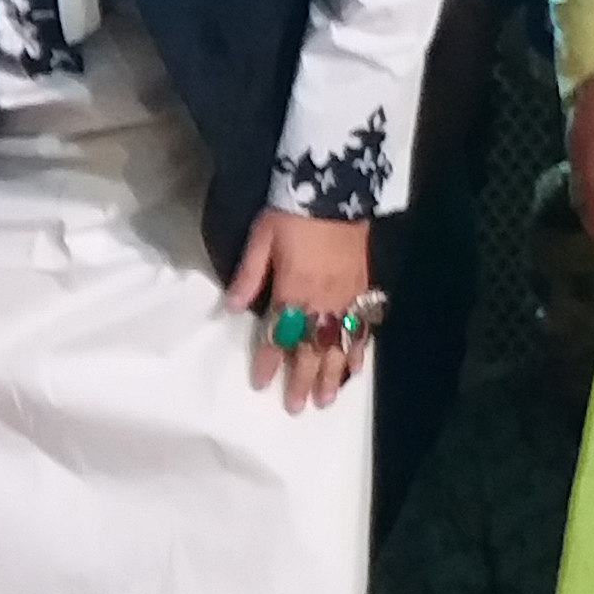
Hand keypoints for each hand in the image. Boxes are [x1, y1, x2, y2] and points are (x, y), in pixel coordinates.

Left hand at [228, 210, 376, 412]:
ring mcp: (346, 294)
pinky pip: (362, 326)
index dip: (269, 358)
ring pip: (338, 342)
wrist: (337, 187)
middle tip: (297, 406)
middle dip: (303, 377)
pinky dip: (360, 350)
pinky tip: (356, 369)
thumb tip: (230, 307)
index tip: (262, 382)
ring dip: (332, 373)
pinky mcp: (364, 286)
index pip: (277, 332)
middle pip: (311, 345)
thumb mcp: (261, 237)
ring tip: (327, 399)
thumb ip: (249, 275)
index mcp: (293, 288)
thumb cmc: (292, 211)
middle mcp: (321, 298)